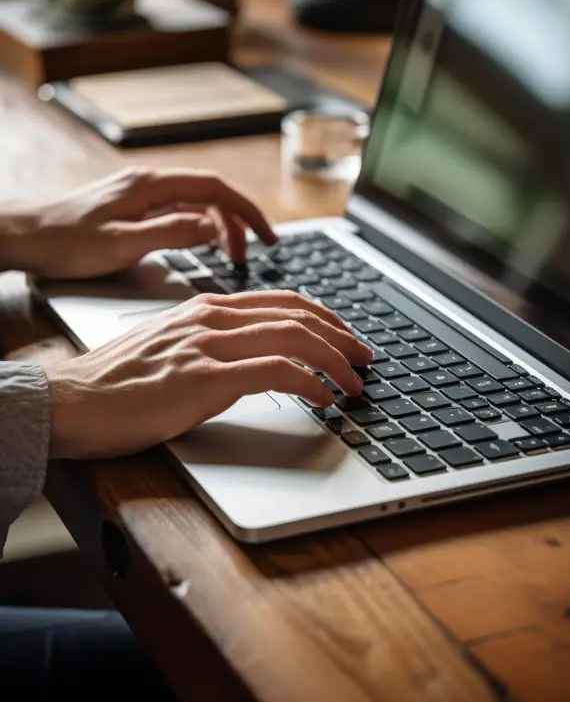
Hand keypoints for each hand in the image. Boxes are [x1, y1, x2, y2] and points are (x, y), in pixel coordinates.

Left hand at [3, 167, 275, 278]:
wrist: (25, 237)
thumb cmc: (65, 241)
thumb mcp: (122, 243)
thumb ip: (171, 232)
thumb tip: (213, 228)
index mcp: (151, 186)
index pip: (214, 188)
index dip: (245, 210)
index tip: (267, 234)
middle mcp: (149, 184)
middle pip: (209, 196)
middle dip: (236, 222)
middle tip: (252, 254)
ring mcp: (141, 196)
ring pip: (194, 205)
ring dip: (218, 228)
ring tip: (232, 257)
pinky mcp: (133, 208)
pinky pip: (177, 213)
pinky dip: (197, 229)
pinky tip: (200, 247)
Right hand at [45, 290, 372, 459]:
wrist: (73, 400)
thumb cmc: (116, 382)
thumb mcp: (170, 348)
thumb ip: (210, 343)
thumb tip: (250, 359)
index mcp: (206, 308)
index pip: (281, 301)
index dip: (323, 317)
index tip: (345, 336)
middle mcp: (213, 318)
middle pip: (297, 314)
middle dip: (341, 335)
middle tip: (365, 357)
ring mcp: (210, 345)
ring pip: (295, 337)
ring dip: (335, 360)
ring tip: (355, 381)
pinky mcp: (206, 378)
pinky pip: (276, 372)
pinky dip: (311, 382)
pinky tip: (325, 398)